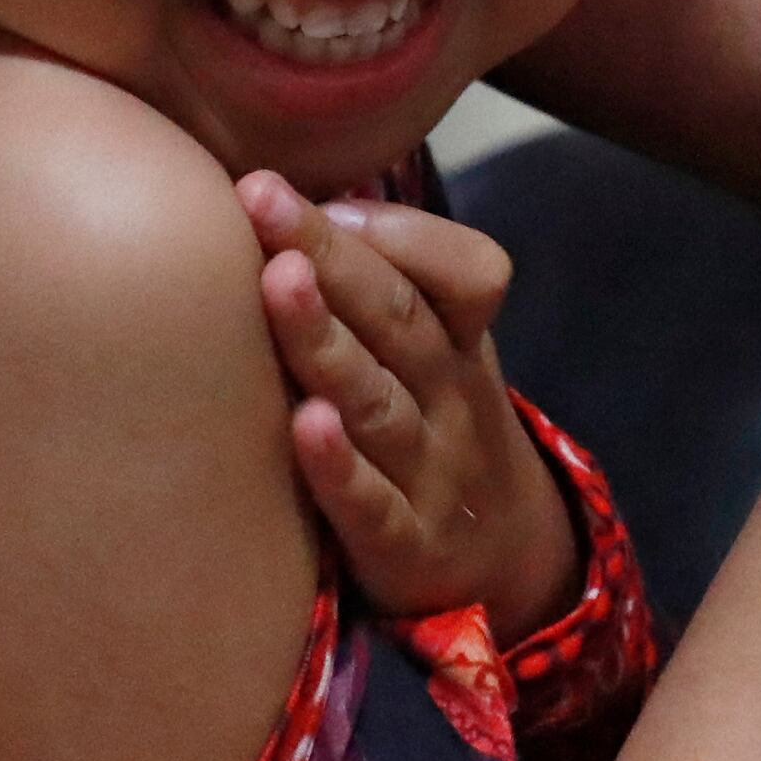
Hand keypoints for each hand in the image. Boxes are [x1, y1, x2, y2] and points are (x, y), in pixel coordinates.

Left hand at [240, 171, 579, 626]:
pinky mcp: (403, 548)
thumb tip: (280, 195)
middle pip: (398, 318)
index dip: (390, 228)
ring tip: (279, 283)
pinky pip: (372, 505)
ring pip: (378, 401)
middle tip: (261, 197)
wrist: (499, 571)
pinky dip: (338, 467)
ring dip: (327, 341)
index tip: (294, 189)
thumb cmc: (431, 431)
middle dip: (329, 254)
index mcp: (459, 343)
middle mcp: (450, 399)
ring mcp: (431, 474)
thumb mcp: (435, 354)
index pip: (465, 273)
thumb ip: (380, 281)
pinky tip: (302, 425)